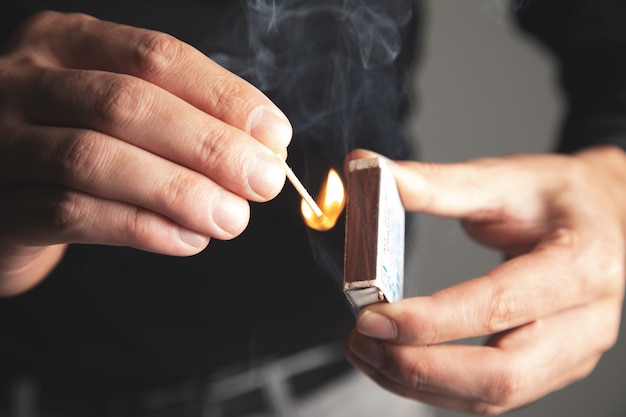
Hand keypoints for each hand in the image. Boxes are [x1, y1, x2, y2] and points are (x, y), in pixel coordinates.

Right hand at [0, 12, 291, 294]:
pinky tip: (188, 239)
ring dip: (180, 191)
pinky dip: (142, 227)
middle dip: (209, 145)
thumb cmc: (78, 142)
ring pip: (96, 158)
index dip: (223, 96)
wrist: (2, 192)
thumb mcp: (122, 113)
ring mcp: (3, 141)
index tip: (275, 136)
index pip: (156, 56)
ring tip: (232, 218)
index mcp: (68, 43)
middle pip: (128, 104)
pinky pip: (72, 214)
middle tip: (264, 182)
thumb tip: (263, 150)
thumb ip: (184, 120)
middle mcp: (26, 81)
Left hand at [344, 146, 625, 414]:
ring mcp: (570, 353)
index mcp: (582, 264)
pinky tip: (396, 362)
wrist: (603, 215)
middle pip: (502, 375)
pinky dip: (435, 388)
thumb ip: (431, 183)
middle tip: (363, 340)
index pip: (500, 305)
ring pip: (492, 397)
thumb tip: (364, 168)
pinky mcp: (549, 368)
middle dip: (420, 368)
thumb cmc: (557, 196)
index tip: (374, 316)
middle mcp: (585, 321)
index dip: (432, 319)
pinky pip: (489, 396)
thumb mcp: (500, 178)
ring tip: (366, 351)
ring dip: (419, 384)